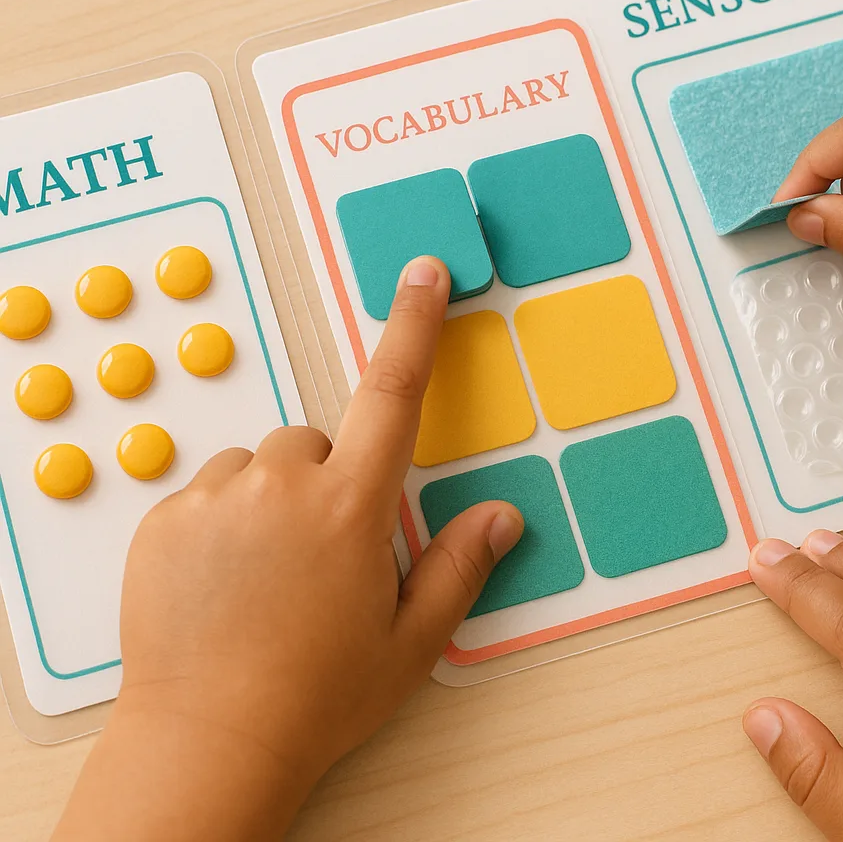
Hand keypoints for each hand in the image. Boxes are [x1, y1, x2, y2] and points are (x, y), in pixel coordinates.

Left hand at [52, 256, 523, 841]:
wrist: (207, 742)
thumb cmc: (317, 695)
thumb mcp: (408, 642)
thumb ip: (459, 567)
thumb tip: (503, 516)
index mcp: (352, 505)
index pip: (394, 392)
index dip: (414, 325)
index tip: (422, 274)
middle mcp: (283, 483)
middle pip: (315, 439)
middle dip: (325, 478)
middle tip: (319, 553)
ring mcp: (216, 496)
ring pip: (257, 466)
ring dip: (269, 500)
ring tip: (266, 575)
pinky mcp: (165, 517)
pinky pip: (206, 493)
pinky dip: (220, 522)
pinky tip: (223, 583)